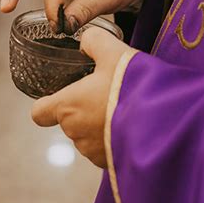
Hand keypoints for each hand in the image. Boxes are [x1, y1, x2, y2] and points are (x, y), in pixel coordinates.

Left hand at [31, 27, 134, 167]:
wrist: (164, 120)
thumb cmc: (132, 86)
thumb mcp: (113, 52)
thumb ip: (94, 41)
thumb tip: (87, 40)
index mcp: (68, 106)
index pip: (39, 113)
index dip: (46, 105)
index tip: (59, 97)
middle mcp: (75, 132)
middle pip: (69, 121)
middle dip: (83, 109)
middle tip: (106, 94)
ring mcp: (92, 151)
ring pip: (88, 136)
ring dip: (99, 125)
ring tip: (123, 110)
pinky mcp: (111, 163)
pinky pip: (106, 148)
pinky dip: (113, 139)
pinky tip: (131, 125)